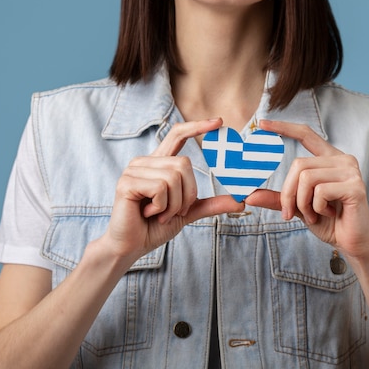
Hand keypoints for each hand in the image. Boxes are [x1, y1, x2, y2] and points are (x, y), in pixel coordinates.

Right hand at [106, 118, 244, 261]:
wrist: (131, 247)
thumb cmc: (154, 227)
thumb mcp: (188, 213)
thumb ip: (211, 204)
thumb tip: (242, 202)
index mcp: (158, 164)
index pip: (177, 134)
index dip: (197, 126)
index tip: (218, 122)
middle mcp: (145, 162)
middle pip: (184, 164)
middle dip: (187, 194)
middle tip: (173, 211)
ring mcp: (134, 170)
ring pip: (174, 177)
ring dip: (174, 204)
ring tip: (159, 214)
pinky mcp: (127, 182)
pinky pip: (161, 188)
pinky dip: (162, 207)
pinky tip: (148, 213)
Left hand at [246, 120, 368, 258]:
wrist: (351, 243)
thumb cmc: (327, 222)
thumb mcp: (298, 207)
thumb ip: (277, 199)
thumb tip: (249, 197)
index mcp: (329, 159)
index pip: (306, 135)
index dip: (284, 128)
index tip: (263, 124)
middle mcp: (342, 159)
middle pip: (299, 165)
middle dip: (289, 193)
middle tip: (292, 213)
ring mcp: (351, 171)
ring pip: (307, 178)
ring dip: (303, 203)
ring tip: (315, 215)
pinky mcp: (355, 186)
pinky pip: (320, 191)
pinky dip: (317, 208)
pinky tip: (330, 214)